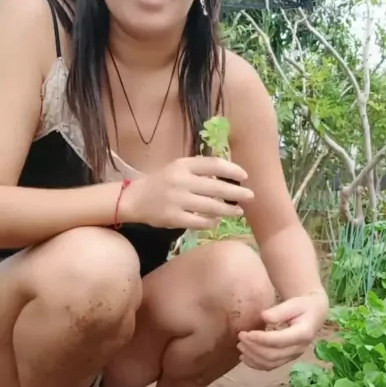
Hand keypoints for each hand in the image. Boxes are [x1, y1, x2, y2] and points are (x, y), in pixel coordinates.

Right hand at [120, 156, 253, 229]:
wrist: (134, 199)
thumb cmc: (161, 182)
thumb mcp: (178, 168)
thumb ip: (199, 169)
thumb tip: (229, 174)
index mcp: (183, 165)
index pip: (214, 164)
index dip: (232, 170)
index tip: (245, 176)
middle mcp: (181, 181)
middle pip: (217, 187)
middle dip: (237, 192)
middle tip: (250, 196)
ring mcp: (176, 200)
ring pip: (211, 207)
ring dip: (228, 210)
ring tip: (239, 211)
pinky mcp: (173, 218)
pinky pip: (199, 222)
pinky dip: (211, 222)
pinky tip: (217, 221)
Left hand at [238, 289, 328, 370]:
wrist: (314, 314)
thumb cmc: (303, 306)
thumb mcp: (294, 303)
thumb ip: (280, 311)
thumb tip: (264, 317)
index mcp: (303, 334)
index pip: (279, 340)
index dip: (261, 339)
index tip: (247, 333)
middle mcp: (299, 348)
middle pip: (273, 355)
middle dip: (253, 347)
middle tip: (240, 336)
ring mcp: (293, 356)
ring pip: (270, 363)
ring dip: (252, 357)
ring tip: (240, 345)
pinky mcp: (287, 359)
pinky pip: (270, 366)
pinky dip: (255, 364)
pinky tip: (244, 357)